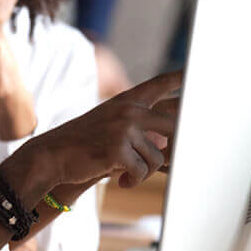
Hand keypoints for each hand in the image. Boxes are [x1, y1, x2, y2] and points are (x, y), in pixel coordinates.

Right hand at [13, 71, 181, 191]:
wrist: (52, 156)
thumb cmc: (83, 145)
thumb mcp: (110, 126)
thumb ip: (140, 130)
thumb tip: (173, 147)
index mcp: (127, 101)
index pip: (160, 84)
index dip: (182, 77)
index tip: (199, 69)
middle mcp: (129, 110)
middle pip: (176, 126)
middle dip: (177, 150)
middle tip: (175, 163)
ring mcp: (123, 128)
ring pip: (158, 157)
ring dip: (145, 170)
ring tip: (127, 173)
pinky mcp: (118, 149)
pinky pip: (143, 171)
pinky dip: (133, 180)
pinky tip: (121, 181)